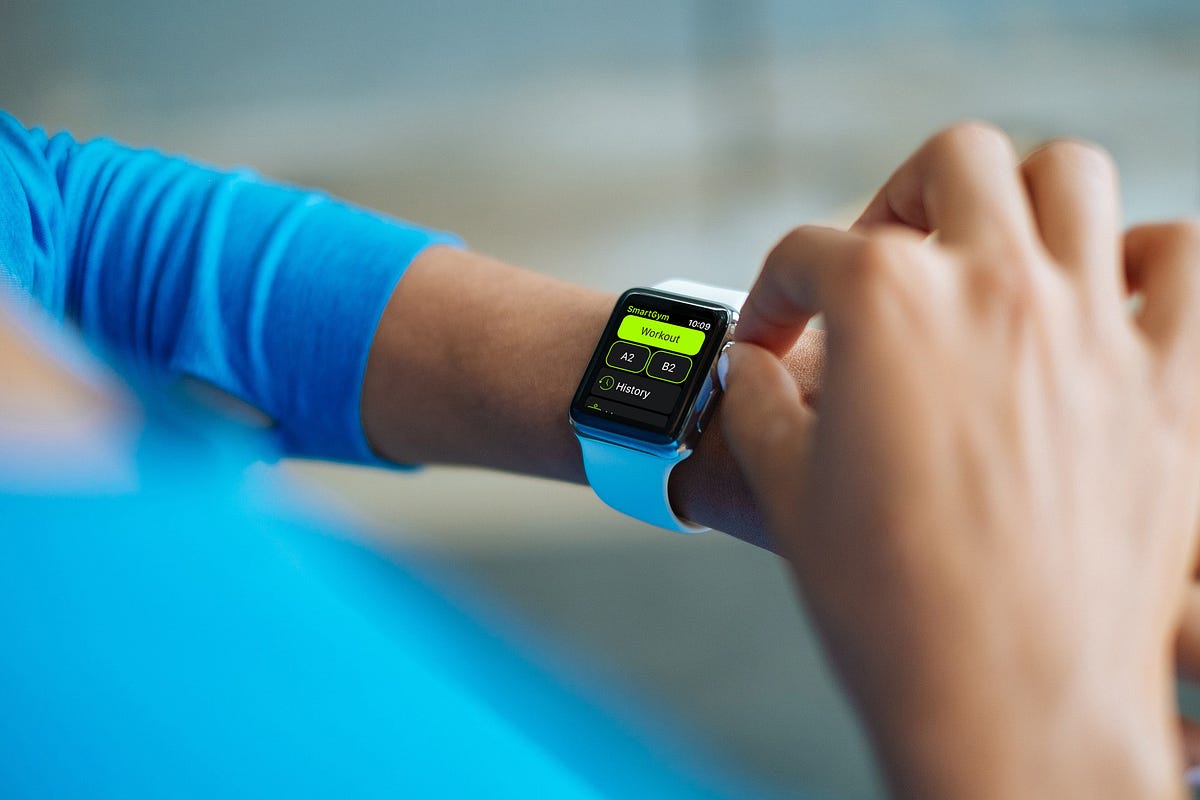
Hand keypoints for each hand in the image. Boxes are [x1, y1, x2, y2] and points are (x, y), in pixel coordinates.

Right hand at [719, 122, 1199, 797]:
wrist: (1006, 703)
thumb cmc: (888, 603)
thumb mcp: (783, 490)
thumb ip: (757, 404)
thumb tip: (749, 373)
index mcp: (885, 306)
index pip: (807, 254)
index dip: (773, 294)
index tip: (771, 339)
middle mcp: (995, 288)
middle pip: (954, 160)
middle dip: (902, 196)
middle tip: (886, 257)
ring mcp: (1092, 326)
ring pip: (1073, 175)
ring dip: (1021, 198)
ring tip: (991, 254)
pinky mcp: (1168, 383)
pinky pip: (1188, 262)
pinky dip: (1150, 258)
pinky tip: (1106, 297)